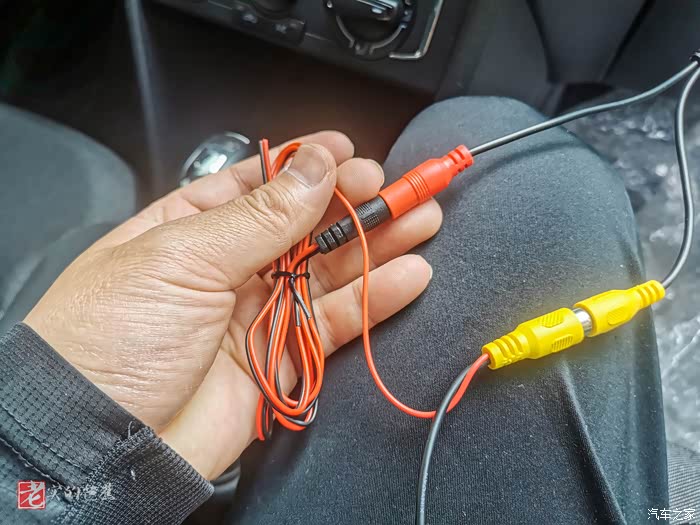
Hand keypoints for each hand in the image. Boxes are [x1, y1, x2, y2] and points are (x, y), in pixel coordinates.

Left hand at [25, 132, 441, 478]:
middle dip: (352, 205)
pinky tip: (407, 275)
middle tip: (398, 190)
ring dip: (376, 247)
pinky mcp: (280, 359)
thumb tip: (316, 166)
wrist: (100, 445)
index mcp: (190, 228)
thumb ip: (261, 217)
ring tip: (422, 221)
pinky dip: (373, 299)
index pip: (257, 184)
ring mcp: (256, 313)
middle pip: (303, 227)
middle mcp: (226, 267)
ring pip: (328, 273)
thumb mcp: (183, 258)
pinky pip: (334, 323)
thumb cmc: (112, 339)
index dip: (305, 166)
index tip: (348, 150)